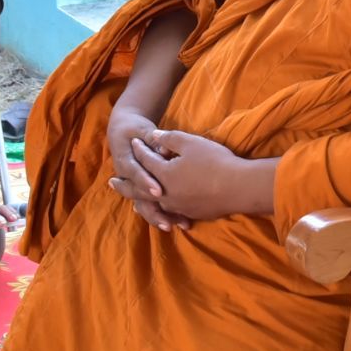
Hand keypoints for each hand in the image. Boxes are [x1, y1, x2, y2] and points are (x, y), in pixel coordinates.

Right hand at [106, 106, 186, 230]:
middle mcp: (128, 179)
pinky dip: (167, 214)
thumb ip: (153, 139)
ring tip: (180, 225)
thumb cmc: (135, 131)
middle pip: (140, 199)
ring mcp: (136, 187)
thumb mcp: (143, 130)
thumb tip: (164, 148)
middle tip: (169, 223)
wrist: (123, 134)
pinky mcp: (144, 191)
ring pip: (147, 206)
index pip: (135, 173)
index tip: (159, 191)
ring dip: (162, 217)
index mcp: (125, 161)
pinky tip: (183, 221)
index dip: (146, 182)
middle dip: (155, 212)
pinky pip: (154, 206)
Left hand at [131, 130, 270, 222]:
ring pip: (152, 204)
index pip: (146, 159)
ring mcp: (177, 206)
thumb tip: (153, 137)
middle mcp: (165, 194)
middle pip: (138, 189)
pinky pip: (168, 211)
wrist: (239, 188)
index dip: (140, 148)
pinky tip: (160, 208)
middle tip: (111, 182)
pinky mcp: (190, 213)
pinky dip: (159, 209)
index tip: (134, 141)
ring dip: (139, 200)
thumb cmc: (215, 162)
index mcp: (162, 174)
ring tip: (130, 200)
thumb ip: (168, 139)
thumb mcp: (190, 143)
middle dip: (125, 184)